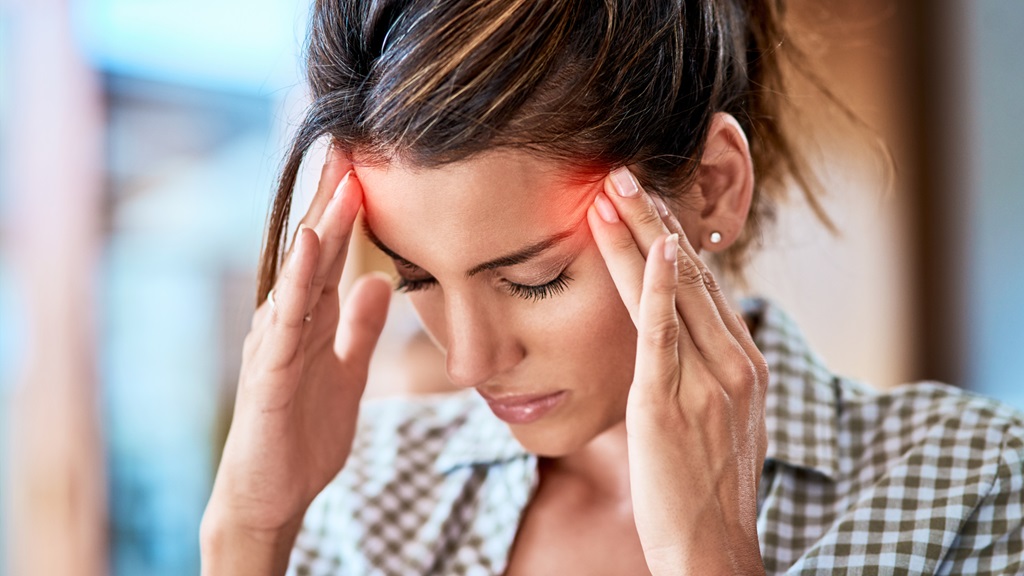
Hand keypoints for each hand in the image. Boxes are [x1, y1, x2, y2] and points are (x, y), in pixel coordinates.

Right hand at [201, 148, 390, 572]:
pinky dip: (297, 281)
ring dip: (320, 228)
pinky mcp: (268, 372)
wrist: (272, 494)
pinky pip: (285, 319)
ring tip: (340, 183)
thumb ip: (358, 328)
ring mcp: (275, 343)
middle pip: (314, 252)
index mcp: (309, 320)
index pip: (331, 255)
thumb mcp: (346, 371)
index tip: (369, 167)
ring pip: (300, 275)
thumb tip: (378, 281)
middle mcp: (288, 321)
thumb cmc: (303, 432)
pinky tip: (309, 246)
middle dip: (333, 202)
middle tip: (352, 148)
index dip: (350, 213)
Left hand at [587, 168, 768, 575]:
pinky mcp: (670, 402)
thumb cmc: (706, 488)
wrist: (713, 547)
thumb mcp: (718, 421)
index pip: (704, 286)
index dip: (672, 239)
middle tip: (623, 172)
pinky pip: (664, 334)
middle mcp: (734, 363)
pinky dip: (656, 287)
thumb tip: (682, 344)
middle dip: (655, 220)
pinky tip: (651, 248)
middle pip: (691, 274)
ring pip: (673, 291)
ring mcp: (707, 381)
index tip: (647, 202)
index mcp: (744, 364)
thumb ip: (705, 375)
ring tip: (613, 189)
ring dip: (642, 235)